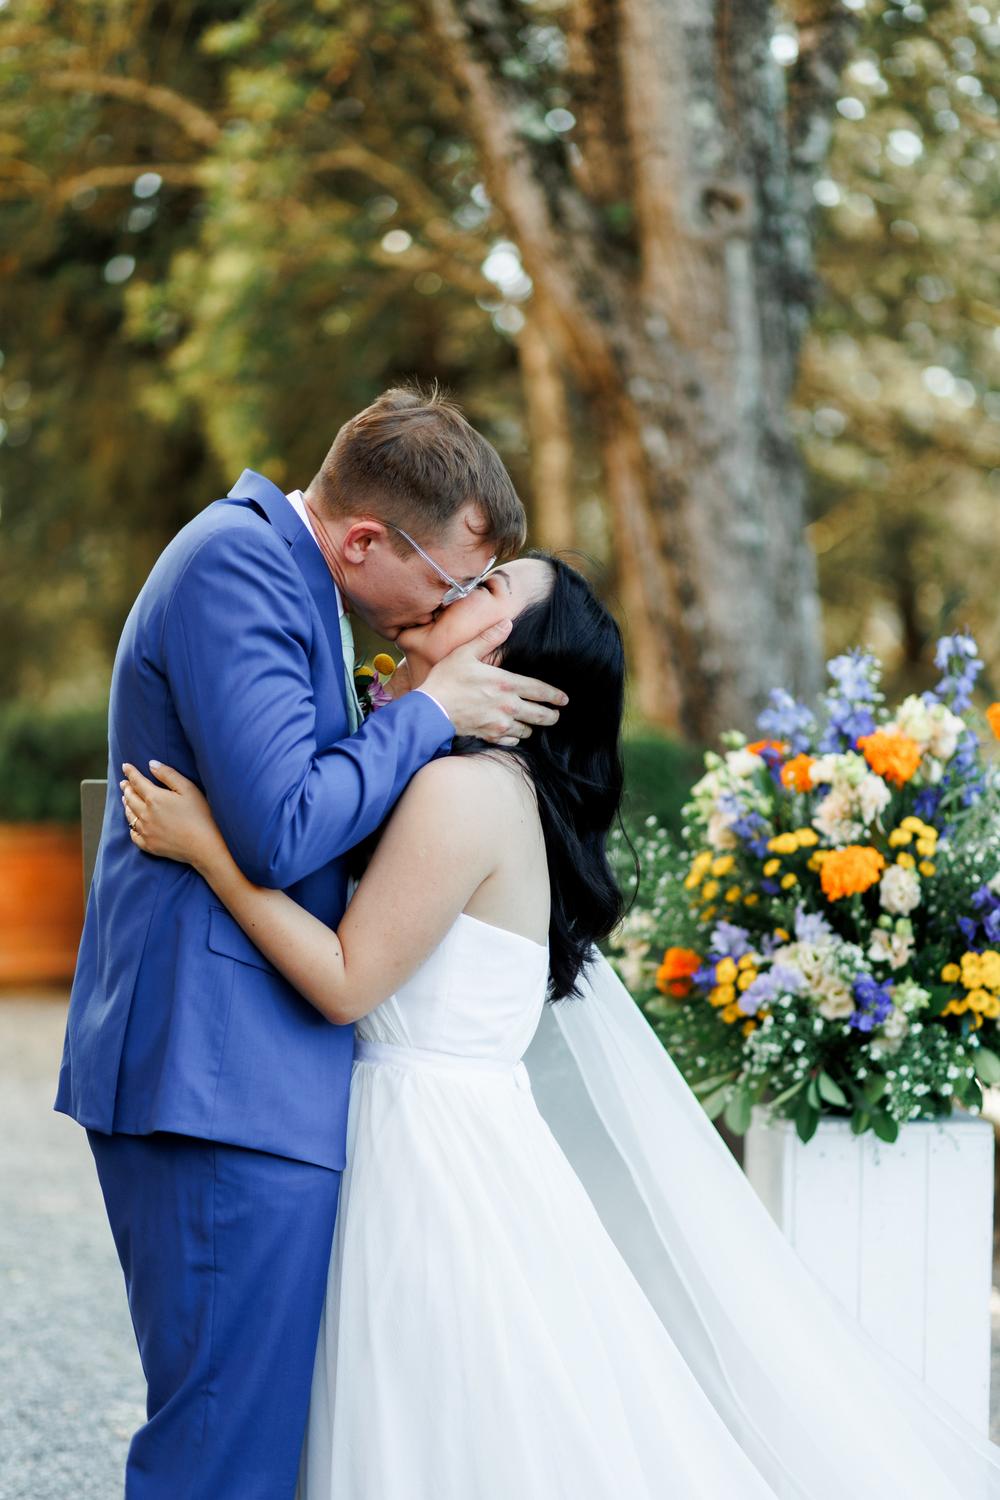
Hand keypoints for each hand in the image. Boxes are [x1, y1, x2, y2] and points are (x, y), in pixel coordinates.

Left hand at [120, 761, 225, 870]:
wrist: (204, 846)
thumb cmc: (200, 815)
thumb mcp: (188, 789)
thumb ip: (168, 775)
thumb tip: (151, 764)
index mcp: (154, 798)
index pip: (137, 782)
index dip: (130, 772)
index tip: (125, 766)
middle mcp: (145, 814)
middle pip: (130, 798)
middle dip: (127, 788)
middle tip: (124, 783)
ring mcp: (146, 831)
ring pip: (130, 815)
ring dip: (126, 805)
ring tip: (125, 799)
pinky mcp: (149, 845)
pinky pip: (133, 835)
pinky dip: (131, 827)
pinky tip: (133, 824)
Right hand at [422, 619, 566, 744]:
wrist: (431, 710)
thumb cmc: (447, 680)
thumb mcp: (466, 653)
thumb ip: (489, 639)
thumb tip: (506, 624)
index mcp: (506, 684)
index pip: (539, 691)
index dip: (555, 696)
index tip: (564, 700)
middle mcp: (508, 706)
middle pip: (540, 715)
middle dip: (551, 716)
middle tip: (555, 716)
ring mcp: (499, 724)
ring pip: (526, 730)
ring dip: (531, 727)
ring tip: (531, 724)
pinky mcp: (489, 736)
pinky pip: (511, 741)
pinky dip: (514, 738)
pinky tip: (512, 733)